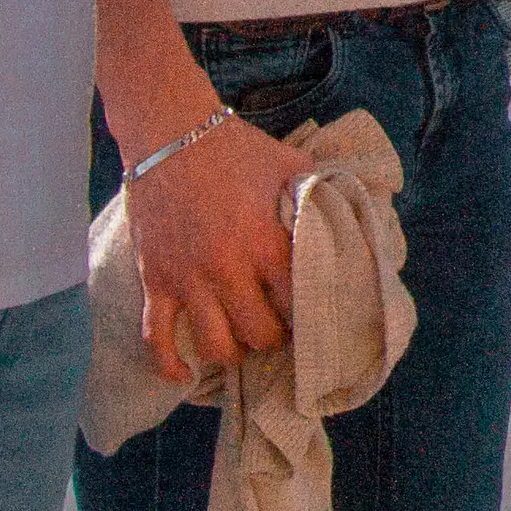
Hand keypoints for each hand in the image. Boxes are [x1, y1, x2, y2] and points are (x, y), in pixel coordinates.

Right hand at [120, 106, 306, 383]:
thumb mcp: (292, 166)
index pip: (301, 301)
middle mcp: (229, 267)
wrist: (171, 133)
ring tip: (244, 342)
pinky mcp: (156, 280)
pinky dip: (170, 365)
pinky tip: (186, 377)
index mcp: (268, 241)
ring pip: (216, 345)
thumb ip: (320, 199)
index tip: (320, 318)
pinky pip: (156, 338)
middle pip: (261, 334)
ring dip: (235, 352)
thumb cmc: (238, 150)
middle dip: (276, 338)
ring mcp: (189, 278)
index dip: (314, 315)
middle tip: (282, 330)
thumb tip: (354, 222)